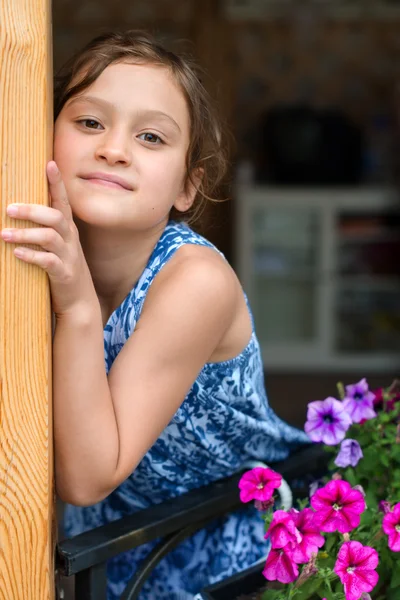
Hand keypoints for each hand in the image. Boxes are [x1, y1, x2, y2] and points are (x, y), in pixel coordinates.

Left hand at [1, 161, 96, 316]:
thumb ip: (43, 228)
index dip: (57, 183)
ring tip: (4, 235)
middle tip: (8, 209)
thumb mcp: (57, 245)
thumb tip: (16, 210)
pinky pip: (49, 261)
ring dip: (25, 234)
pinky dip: (32, 256)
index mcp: (67, 228)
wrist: (79, 301)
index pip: (62, 201)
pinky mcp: (64, 274)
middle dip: (31, 210)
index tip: (49, 164)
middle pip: (54, 217)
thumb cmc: (62, 267)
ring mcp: (69, 256)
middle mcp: (70, 239)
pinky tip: (17, 254)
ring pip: (49, 237)